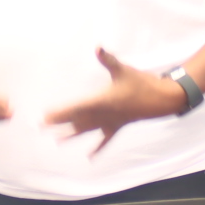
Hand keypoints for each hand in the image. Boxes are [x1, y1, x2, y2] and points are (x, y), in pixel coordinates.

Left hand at [43, 48, 187, 151]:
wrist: (162, 99)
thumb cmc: (142, 83)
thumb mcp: (124, 69)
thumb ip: (108, 59)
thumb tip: (98, 47)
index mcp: (102, 101)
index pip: (75, 108)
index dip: (59, 112)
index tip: (45, 116)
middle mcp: (103, 115)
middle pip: (76, 120)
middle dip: (59, 124)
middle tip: (41, 127)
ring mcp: (111, 122)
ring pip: (87, 130)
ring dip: (72, 135)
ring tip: (57, 141)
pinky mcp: (119, 125)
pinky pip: (106, 139)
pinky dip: (98, 148)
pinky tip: (90, 157)